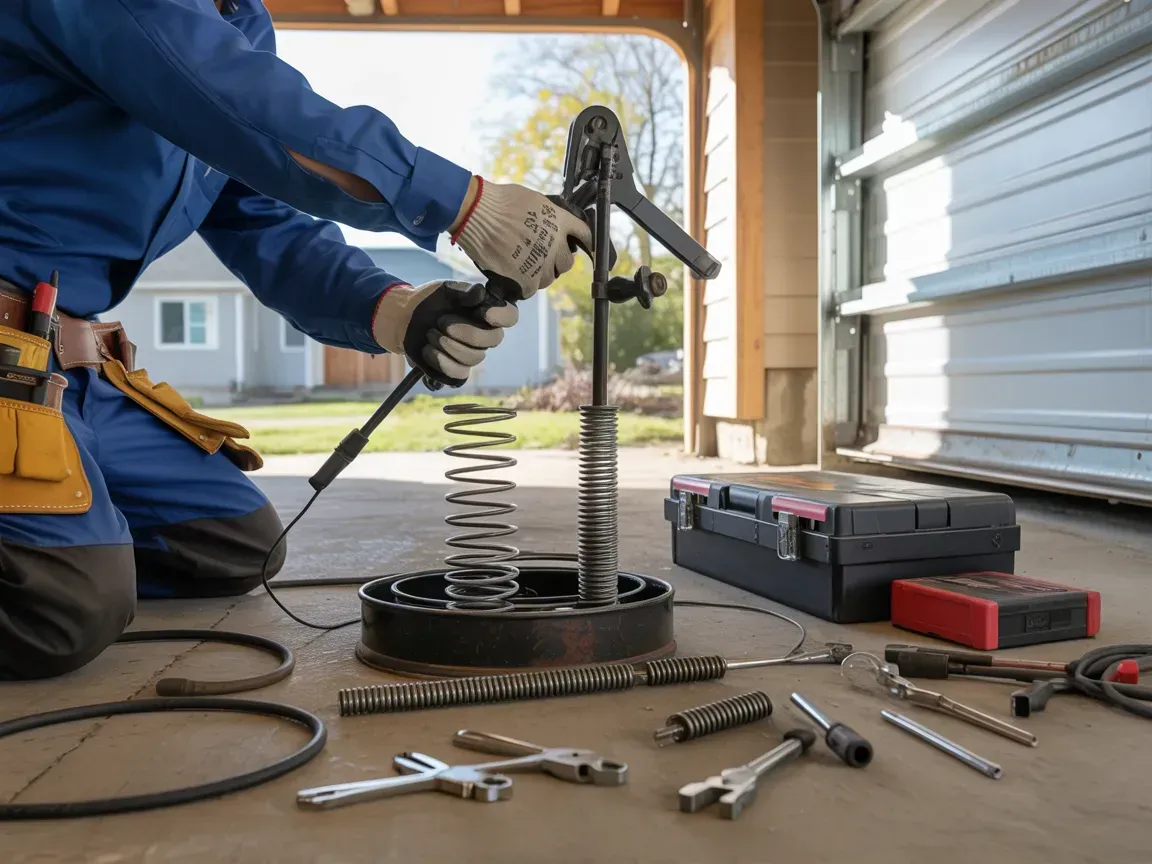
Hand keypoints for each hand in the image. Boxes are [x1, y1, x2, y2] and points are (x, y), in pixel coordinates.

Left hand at [371, 280, 517, 386]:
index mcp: (487, 312)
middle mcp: (485, 335)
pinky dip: (442, 362)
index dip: (502, 316)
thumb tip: (481, 293)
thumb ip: (464, 292)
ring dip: (448, 345)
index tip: (483, 312)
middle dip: (466, 332)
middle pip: (493, 340)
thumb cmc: (430, 300)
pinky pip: (460, 374)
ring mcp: (472, 354)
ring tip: (429, 333)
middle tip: (440, 321)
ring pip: (474, 357)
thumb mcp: (446, 290)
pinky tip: (428, 350)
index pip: (510, 317)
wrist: (404, 317)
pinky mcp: (457, 371)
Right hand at [450, 177, 593, 301]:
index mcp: (560, 221)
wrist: (478, 214)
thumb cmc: (499, 201)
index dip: (585, 242)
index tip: (584, 247)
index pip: (585, 234)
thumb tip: (548, 221)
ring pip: (550, 278)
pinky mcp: (527, 279)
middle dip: (557, 261)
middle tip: (541, 256)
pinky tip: (514, 275)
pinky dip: (524, 285)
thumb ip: (546, 215)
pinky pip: (531, 289)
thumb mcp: (532, 200)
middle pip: (567, 263)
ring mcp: (542, 263)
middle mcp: (556, 244)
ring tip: (524, 265)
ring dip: (540, 274)